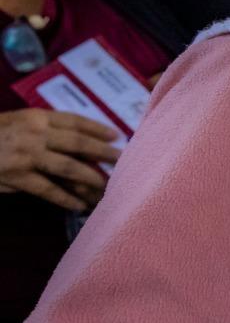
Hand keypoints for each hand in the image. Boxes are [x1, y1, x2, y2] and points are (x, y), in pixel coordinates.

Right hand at [0, 108, 120, 211]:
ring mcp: (27, 155)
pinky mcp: (17, 176)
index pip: (74, 120)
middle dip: (104, 153)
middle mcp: (35, 133)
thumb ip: (38, 131)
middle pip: (78, 143)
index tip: (116, 134)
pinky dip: (66, 198)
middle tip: (124, 161)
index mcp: (35, 117)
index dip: (96, 127)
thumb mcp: (13, 123)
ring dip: (91, 178)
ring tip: (107, 187)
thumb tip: (68, 145)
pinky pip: (48, 189)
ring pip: (68, 167)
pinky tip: (79, 205)